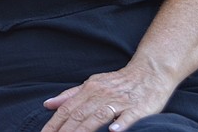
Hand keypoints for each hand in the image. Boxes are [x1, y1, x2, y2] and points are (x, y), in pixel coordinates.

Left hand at [40, 64, 174, 131]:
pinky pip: (129, 116)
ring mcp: (120, 101)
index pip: (67, 108)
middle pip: (80, 114)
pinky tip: (113, 131)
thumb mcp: (92, 84)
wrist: (149, 72)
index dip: (55, 122)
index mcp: (89, 89)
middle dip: (65, 130)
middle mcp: (102, 94)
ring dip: (85, 129)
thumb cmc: (118, 82)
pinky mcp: (139, 107)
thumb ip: (70, 95)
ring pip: (99, 115)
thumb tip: (47, 104)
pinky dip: (121, 123)